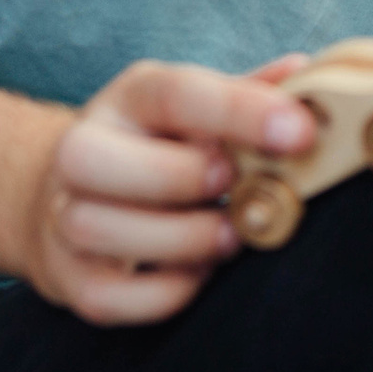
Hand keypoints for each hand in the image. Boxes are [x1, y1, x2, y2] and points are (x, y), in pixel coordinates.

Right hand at [23, 57, 316, 324]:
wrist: (77, 193)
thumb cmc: (161, 146)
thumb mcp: (199, 109)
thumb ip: (249, 94)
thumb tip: (308, 75)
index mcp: (128, 100)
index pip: (172, 93)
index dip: (238, 110)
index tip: (299, 131)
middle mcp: (81, 151)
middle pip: (92, 157)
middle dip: (178, 176)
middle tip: (235, 187)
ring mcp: (64, 217)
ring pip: (95, 228)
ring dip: (178, 239)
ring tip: (229, 236)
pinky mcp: (70, 278)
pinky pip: (106, 296)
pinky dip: (164, 292)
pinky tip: (199, 272)